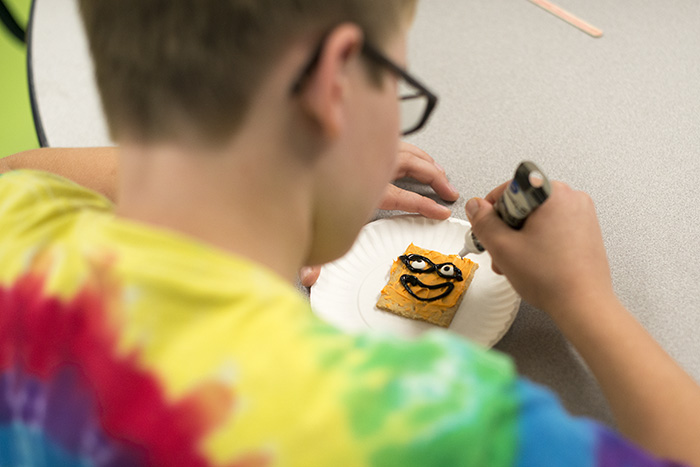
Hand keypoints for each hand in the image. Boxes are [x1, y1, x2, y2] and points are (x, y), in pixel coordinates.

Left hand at [300, 142, 458, 286]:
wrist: (276, 168)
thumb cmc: (292, 195)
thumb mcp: (304, 233)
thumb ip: (309, 260)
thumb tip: (311, 279)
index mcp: (360, 189)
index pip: (401, 196)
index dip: (425, 204)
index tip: (443, 211)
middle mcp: (363, 166)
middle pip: (410, 164)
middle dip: (435, 176)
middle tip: (451, 191)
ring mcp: (362, 152)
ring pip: (403, 147)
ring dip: (425, 159)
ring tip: (439, 172)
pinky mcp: (358, 143)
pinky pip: (391, 140)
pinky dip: (408, 147)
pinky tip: (411, 155)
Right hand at [465, 181, 614, 317]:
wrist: (583, 306)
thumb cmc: (553, 279)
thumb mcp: (503, 247)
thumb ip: (483, 222)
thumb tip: (476, 207)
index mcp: (552, 194)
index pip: (509, 188)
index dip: (491, 210)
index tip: (487, 227)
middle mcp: (571, 198)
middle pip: (523, 203)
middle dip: (507, 227)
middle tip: (503, 249)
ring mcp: (582, 214)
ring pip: (537, 217)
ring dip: (521, 236)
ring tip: (519, 260)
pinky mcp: (586, 230)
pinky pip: (552, 226)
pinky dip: (539, 240)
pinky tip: (534, 261)